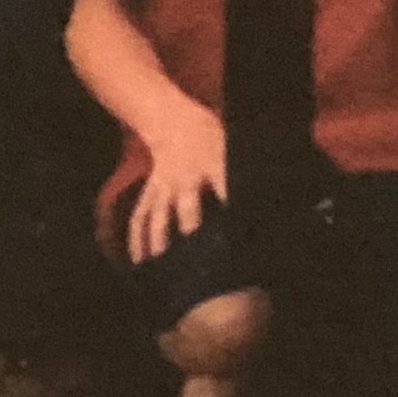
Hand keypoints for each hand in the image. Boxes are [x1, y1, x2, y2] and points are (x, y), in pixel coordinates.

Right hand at [126, 103, 229, 263]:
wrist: (176, 123)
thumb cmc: (211, 140)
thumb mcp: (230, 151)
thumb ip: (238, 177)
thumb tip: (261, 201)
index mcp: (210, 166)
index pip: (223, 189)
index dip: (228, 209)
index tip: (235, 235)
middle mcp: (183, 179)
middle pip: (185, 209)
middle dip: (190, 234)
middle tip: (197, 265)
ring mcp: (162, 187)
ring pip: (157, 218)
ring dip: (158, 244)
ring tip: (162, 272)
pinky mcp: (149, 193)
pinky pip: (139, 217)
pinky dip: (136, 239)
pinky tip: (138, 261)